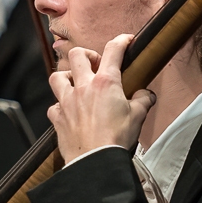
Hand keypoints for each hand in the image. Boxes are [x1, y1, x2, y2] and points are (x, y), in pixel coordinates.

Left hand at [47, 34, 154, 163]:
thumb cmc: (116, 139)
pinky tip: (69, 111)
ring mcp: (67, 101)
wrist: (96, 162)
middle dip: (87, 54)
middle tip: (96, 65)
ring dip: (67, 76)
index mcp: (105, 83)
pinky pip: (54, 105)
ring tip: (76, 83)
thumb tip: (146, 95)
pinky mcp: (58, 117)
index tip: (126, 40)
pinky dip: (60, 106)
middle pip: (77, 54)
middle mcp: (83, 87)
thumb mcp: (138, 117)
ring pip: (57, 76)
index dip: (121, 41)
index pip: (113, 50)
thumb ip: (143, 101)